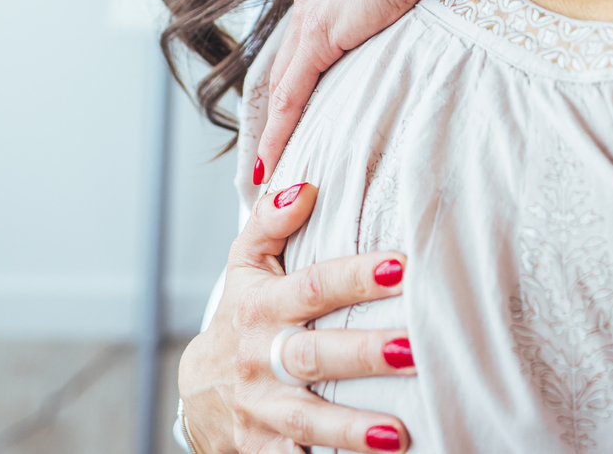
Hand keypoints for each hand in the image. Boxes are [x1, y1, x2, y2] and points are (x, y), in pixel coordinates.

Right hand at [178, 181, 416, 452]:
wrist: (198, 392)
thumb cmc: (241, 316)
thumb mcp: (246, 264)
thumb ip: (270, 220)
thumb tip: (306, 185)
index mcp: (262, 305)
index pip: (313, 287)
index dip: (355, 277)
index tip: (401, 267)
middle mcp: (260, 356)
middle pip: (315, 354)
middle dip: (365, 353)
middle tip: (414, 348)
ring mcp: (261, 408)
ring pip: (307, 418)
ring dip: (352, 427)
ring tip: (400, 432)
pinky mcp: (262, 448)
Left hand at [256, 0, 425, 180]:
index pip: (306, 37)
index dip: (299, 71)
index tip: (296, 101)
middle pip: (286, 63)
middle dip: (278, 105)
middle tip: (271, 145)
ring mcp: (311, 13)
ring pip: (282, 83)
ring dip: (274, 125)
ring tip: (267, 165)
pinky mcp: (320, 33)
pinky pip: (291, 93)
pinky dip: (279, 130)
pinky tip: (272, 159)